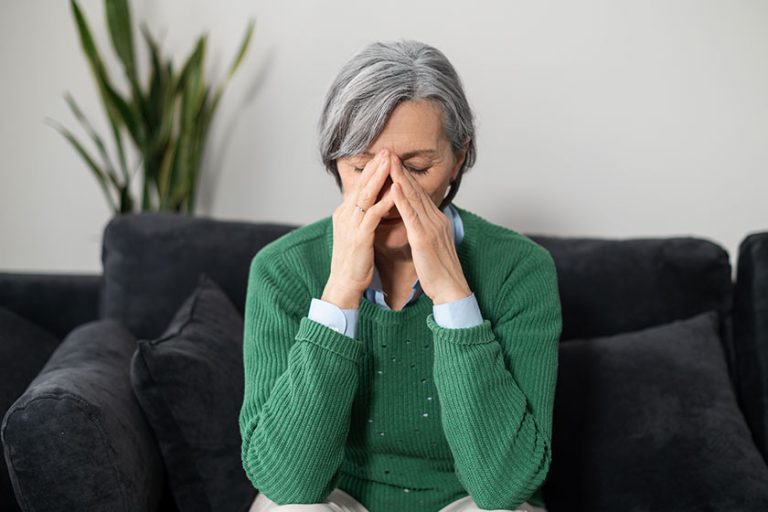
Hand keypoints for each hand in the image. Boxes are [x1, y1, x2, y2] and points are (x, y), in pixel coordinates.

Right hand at [322, 148, 395, 307]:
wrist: (344, 283)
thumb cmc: (353, 261)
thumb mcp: (354, 234)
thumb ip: (360, 218)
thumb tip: (369, 206)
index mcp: (344, 214)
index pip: (359, 186)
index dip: (371, 170)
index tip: (383, 156)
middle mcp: (345, 215)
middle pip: (362, 185)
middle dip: (375, 166)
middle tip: (387, 150)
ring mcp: (352, 225)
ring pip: (366, 195)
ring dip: (379, 177)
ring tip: (391, 162)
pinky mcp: (360, 236)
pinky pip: (373, 214)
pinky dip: (385, 201)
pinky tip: (395, 192)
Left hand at [389, 155, 471, 304]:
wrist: (451, 289)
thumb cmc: (439, 272)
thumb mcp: (431, 245)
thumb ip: (423, 230)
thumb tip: (414, 223)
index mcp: (437, 221)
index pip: (420, 195)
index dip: (407, 178)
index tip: (394, 163)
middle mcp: (436, 219)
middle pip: (417, 190)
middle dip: (402, 170)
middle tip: (389, 153)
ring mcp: (431, 227)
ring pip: (414, 198)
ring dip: (400, 177)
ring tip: (388, 161)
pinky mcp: (424, 238)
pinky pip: (412, 215)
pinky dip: (402, 199)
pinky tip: (394, 187)